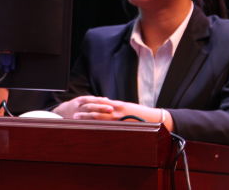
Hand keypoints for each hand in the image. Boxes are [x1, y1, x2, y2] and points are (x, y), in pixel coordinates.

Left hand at [54, 96, 172, 129]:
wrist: (156, 119)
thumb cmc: (143, 115)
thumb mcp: (129, 109)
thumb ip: (119, 110)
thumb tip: (110, 110)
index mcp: (117, 104)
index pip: (99, 102)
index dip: (88, 102)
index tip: (79, 103)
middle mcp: (116, 108)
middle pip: (96, 108)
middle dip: (84, 110)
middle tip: (73, 112)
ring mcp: (118, 115)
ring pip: (99, 115)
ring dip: (87, 116)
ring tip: (76, 118)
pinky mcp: (122, 121)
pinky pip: (107, 122)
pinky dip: (97, 123)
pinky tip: (90, 125)